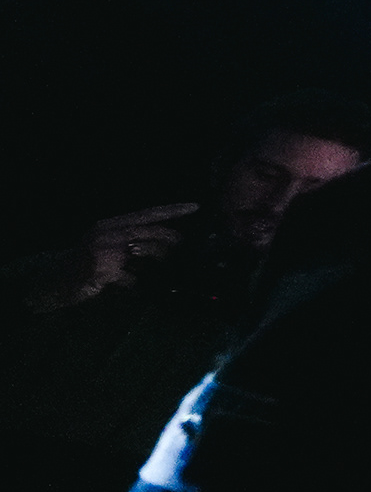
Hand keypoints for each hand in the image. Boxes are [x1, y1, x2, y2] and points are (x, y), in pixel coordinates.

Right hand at [26, 204, 194, 311]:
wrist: (55, 280)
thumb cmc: (88, 263)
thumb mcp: (109, 244)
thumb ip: (133, 238)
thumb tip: (171, 237)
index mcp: (110, 224)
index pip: (146, 213)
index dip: (172, 210)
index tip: (194, 207)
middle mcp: (107, 233)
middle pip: (148, 230)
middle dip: (170, 238)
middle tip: (183, 245)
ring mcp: (104, 251)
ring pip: (143, 250)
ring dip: (156, 260)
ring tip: (159, 267)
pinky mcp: (102, 270)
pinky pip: (131, 277)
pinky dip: (134, 282)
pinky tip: (129, 284)